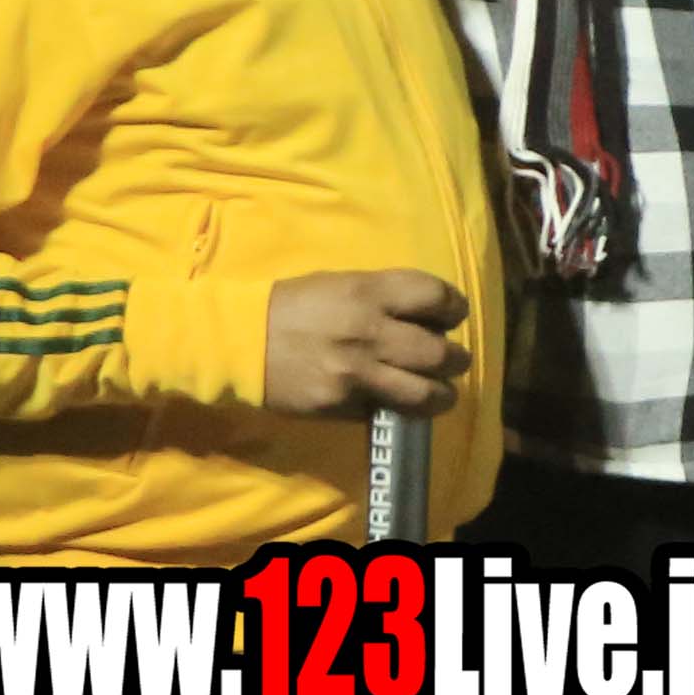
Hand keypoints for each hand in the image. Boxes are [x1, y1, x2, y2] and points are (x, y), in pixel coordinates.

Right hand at [260, 270, 466, 418]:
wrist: (236, 341)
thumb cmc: (291, 307)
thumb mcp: (338, 285)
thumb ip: (384, 298)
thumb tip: (428, 318)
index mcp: (368, 292)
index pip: (436, 296)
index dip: (455, 308)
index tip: (453, 317)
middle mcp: (369, 331)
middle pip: (441, 352)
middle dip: (456, 359)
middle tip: (454, 361)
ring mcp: (357, 372)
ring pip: (427, 393)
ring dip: (443, 394)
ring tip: (441, 392)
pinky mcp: (342, 403)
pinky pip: (388, 409)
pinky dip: (401, 408)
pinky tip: (398, 402)